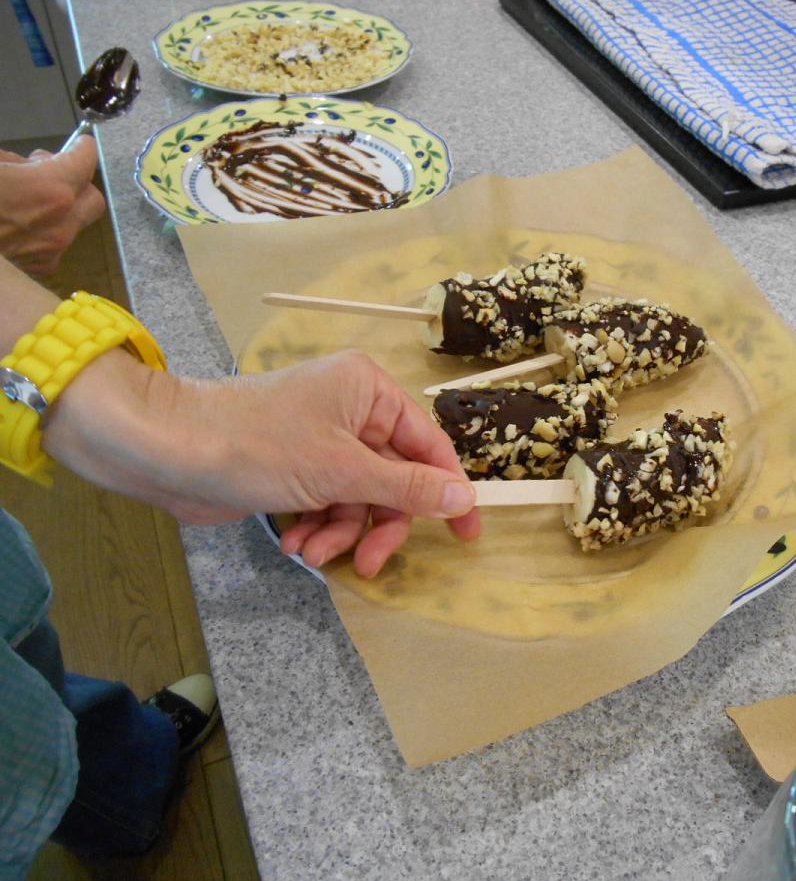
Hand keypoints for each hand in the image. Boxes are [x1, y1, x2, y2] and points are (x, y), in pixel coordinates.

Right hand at [0, 137, 105, 275]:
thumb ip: (16, 162)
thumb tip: (31, 165)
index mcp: (51, 187)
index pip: (85, 161)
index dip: (82, 149)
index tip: (80, 145)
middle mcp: (63, 220)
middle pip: (93, 198)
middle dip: (78, 185)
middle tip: (51, 175)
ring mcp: (55, 247)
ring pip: (74, 222)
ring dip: (59, 209)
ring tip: (27, 203)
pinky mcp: (43, 265)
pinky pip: (55, 244)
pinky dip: (44, 232)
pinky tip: (19, 228)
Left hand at [42, 349, 480, 576]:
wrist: (168, 452)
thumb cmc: (259, 445)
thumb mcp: (342, 471)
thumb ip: (407, 488)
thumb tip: (466, 498)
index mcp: (370, 391)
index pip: (428, 444)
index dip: (448, 490)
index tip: (467, 534)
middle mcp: (352, 411)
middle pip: (394, 480)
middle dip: (379, 525)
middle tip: (370, 564)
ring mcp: (323, 442)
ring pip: (360, 500)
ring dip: (342, 534)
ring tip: (314, 554)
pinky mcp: (296, 469)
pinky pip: (328, 505)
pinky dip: (317, 529)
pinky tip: (295, 544)